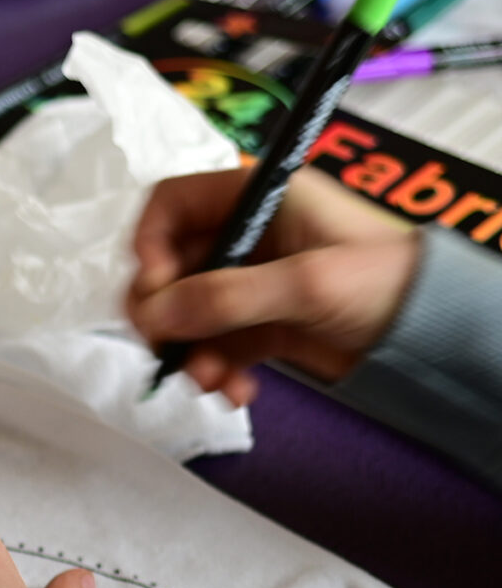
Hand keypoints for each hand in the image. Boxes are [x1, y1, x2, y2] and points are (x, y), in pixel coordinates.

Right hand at [126, 166, 419, 403]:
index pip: (171, 205)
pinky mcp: (258, 323)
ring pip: (186, 314)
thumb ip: (226, 297)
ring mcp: (250, 282)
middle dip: (165, 313)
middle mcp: (247, 236)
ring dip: (188, 351)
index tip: (155, 288)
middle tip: (166, 344)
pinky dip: (213, 370)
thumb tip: (154, 314)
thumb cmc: (389, 281)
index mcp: (258, 199)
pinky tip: (234, 389)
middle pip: (169, 268)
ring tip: (210, 379)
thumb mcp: (307, 283)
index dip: (150, 244)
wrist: (435, 333)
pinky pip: (212, 346)